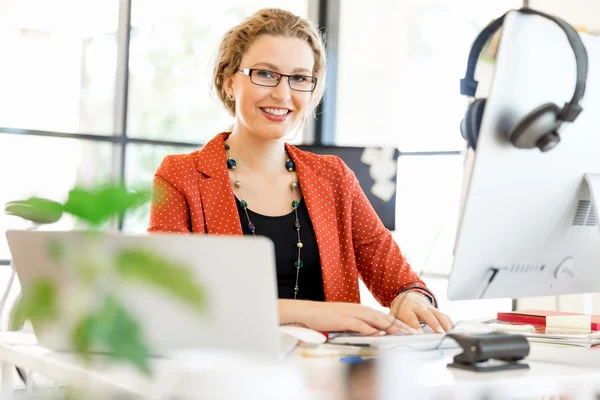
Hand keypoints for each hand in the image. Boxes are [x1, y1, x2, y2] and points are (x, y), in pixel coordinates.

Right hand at [279, 299, 413, 334]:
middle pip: (383, 317)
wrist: (309, 311)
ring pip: (375, 320)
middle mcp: (359, 310)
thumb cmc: (326, 317)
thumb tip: (373, 333)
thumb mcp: (346, 320)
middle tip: (412, 332)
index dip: (397, 322)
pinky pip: (360, 325)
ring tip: (402, 333)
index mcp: (360, 310)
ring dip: (390, 327)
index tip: (409, 329)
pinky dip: (370, 329)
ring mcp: (351, 314)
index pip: (383, 316)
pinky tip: (379, 334)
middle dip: (399, 325)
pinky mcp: (343, 320)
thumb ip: (360, 325)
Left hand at [389, 292, 453, 333]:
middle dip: (434, 324)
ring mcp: (429, 308)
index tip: (420, 336)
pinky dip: (450, 322)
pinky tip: (454, 330)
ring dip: (445, 323)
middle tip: (440, 333)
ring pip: (438, 314)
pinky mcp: (436, 310)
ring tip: (450, 333)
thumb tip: (391, 336)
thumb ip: (394, 325)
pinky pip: (444, 315)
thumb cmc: (400, 311)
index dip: (416, 327)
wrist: (407, 297)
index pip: (412, 319)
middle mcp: (419, 308)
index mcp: (407, 310)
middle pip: (428, 314)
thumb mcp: (394, 316)